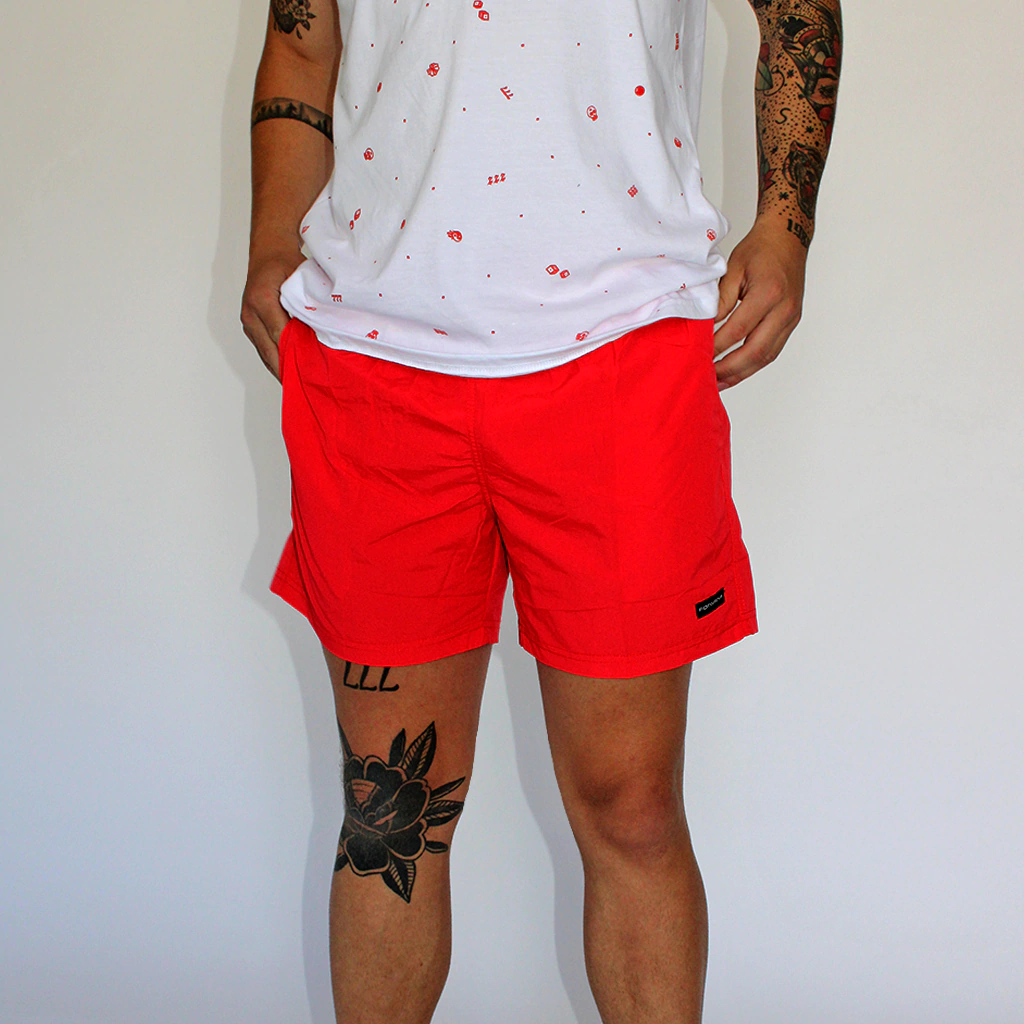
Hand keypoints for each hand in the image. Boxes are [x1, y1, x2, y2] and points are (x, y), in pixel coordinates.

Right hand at [240, 249, 303, 381]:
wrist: (268, 251)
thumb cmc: (285, 262)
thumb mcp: (302, 279)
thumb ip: (308, 304)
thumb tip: (323, 332)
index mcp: (262, 300)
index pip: (280, 336)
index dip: (295, 355)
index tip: (310, 371)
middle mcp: (250, 313)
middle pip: (270, 351)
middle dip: (289, 370)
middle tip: (307, 387)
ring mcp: (248, 321)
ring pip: (266, 354)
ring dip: (282, 369)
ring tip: (301, 386)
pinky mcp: (250, 326)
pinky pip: (264, 349)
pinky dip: (277, 361)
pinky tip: (291, 373)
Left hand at [713, 217, 807, 389]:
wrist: (788, 237)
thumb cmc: (761, 249)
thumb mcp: (733, 268)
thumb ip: (720, 300)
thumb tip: (706, 328)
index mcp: (769, 293)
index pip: (738, 330)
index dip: (717, 347)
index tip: (698, 357)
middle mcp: (784, 309)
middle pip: (755, 352)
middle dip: (729, 370)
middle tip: (707, 380)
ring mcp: (791, 318)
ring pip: (766, 356)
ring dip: (741, 373)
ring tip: (719, 383)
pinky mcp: (792, 322)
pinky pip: (772, 351)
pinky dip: (753, 364)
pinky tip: (736, 371)